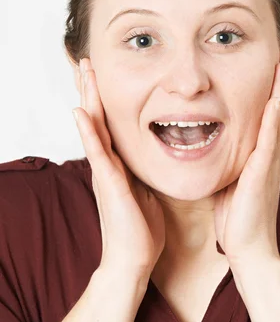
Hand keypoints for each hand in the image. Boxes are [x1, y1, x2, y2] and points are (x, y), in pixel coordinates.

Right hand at [72, 58, 165, 282]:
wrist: (133, 260)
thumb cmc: (141, 230)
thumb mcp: (147, 192)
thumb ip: (145, 173)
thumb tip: (157, 158)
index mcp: (118, 166)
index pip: (110, 125)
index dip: (105, 100)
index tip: (103, 75)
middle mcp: (107, 164)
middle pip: (97, 119)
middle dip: (92, 90)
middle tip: (87, 61)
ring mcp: (105, 172)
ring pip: (93, 128)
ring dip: (88, 98)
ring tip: (82, 71)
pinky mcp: (108, 183)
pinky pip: (97, 152)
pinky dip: (87, 131)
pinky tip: (79, 111)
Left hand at [214, 51, 279, 265]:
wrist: (248, 249)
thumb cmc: (237, 220)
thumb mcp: (230, 184)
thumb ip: (228, 164)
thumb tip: (213, 150)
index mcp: (260, 157)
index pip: (270, 117)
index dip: (273, 92)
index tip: (272, 68)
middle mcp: (268, 156)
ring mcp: (268, 163)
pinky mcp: (262, 173)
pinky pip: (270, 140)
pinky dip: (274, 117)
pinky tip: (275, 98)